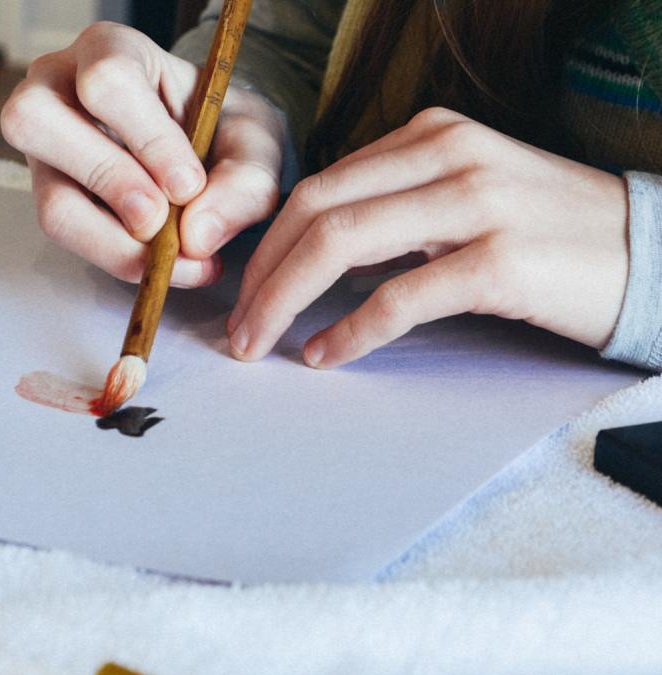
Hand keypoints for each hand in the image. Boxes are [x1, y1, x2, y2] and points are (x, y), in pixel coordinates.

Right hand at [0, 22, 285, 286]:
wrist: (211, 151)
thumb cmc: (222, 127)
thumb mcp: (256, 142)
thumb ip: (244, 183)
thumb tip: (196, 239)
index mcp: (109, 50)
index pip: (107, 83)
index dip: (148, 140)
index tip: (189, 185)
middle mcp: (56, 90)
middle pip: (36, 122)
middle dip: (110, 182)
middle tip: (162, 221)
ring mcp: (44, 150)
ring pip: (50, 201)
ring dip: (112, 241)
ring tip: (170, 257)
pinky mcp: (50, 198)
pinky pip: (67, 238)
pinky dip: (117, 259)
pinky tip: (165, 264)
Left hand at [227, 107, 629, 366]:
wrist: (650, 252)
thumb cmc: (549, 232)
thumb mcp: (466, 196)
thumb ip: (395, 209)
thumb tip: (324, 254)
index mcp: (431, 136)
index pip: (318, 185)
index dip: (267, 242)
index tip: (243, 286)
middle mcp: (446, 156)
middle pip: (314, 210)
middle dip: (261, 273)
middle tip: (236, 326)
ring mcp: (473, 203)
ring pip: (340, 244)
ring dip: (284, 299)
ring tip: (259, 343)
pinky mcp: (498, 261)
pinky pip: (397, 298)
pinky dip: (349, 331)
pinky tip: (326, 355)